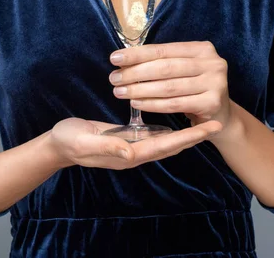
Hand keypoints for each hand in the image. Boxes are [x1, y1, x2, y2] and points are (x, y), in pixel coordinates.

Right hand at [47, 117, 216, 169]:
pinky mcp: (126, 139)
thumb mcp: (85, 142)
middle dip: (194, 135)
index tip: (208, 128)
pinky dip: (169, 129)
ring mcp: (131, 147)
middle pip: (171, 145)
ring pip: (164, 141)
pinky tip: (175, 118)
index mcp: (128, 155)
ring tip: (203, 121)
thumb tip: (132, 153)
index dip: (188, 137)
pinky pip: (153, 135)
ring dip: (184, 133)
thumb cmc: (69, 142)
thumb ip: (107, 146)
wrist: (57, 145)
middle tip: (216, 122)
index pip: (164, 146)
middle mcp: (134, 153)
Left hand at [108, 41, 235, 139]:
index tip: (114, 58)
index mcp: (202, 49)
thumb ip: (161, 63)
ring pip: (168, 87)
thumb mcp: (182, 70)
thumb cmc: (194, 89)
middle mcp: (212, 63)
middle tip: (114, 79)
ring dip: (140, 90)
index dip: (137, 54)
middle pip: (165, 67)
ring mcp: (215, 83)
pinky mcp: (213, 103)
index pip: (163, 50)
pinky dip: (152, 104)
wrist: (220, 116)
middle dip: (135, 73)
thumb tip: (124, 60)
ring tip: (120, 92)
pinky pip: (175, 104)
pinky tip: (136, 104)